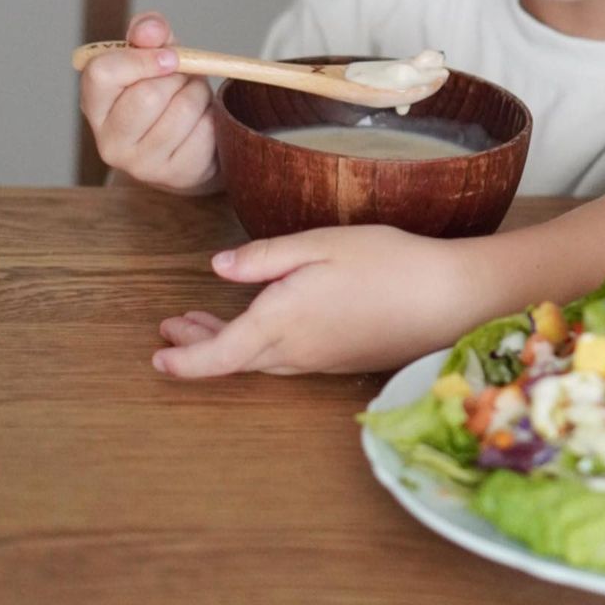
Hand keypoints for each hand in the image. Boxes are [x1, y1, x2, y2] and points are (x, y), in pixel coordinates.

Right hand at [79, 11, 219, 192]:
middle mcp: (109, 141)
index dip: (141, 58)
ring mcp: (140, 164)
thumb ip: (149, 32)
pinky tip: (202, 122)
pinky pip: (206, 130)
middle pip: (148, 95)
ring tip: (193, 98)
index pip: (102, 73)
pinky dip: (213, 117)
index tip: (169, 56)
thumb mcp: (154, 55)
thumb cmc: (166, 92)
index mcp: (94, 104)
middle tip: (183, 79)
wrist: (188, 146)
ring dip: (199, 94)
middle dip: (178, 77)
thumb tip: (151, 30)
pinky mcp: (175, 175)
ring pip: (182, 109)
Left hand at [154, 225, 464, 375]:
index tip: (158, 355)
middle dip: (197, 345)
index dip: (185, 359)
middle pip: (234, 358)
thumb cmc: (387, 263)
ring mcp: (320, 360)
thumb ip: (266, 257)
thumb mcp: (321, 244)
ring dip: (227, 344)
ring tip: (202, 323)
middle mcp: (295, 351)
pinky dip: (258, 345)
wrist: (447, 300)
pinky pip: (286, 359)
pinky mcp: (341, 359)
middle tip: (171, 328)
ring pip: (259, 359)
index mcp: (282, 321)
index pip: (219, 354)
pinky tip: (263, 325)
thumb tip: (217, 267)